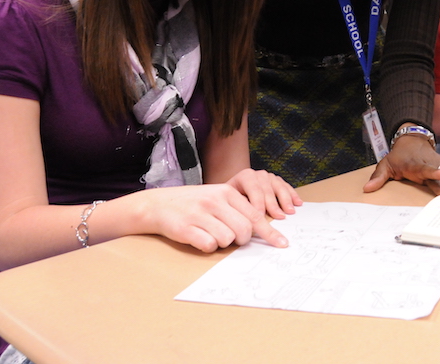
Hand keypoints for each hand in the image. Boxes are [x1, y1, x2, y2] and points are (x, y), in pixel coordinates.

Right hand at [146, 183, 289, 252]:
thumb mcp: (216, 197)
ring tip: (209, 233)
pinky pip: (209, 246)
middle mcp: (215, 201)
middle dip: (242, 240)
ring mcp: (200, 214)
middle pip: (244, 230)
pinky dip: (207, 246)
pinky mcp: (186, 228)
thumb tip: (261, 229)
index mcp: (226, 192)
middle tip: (231, 238)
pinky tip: (198, 237)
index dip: (269, 232)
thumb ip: (237, 209)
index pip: (255, 215)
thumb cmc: (193, 204)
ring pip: (227, 239)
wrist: (158, 204)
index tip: (281, 244)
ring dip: (221, 243)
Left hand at [226, 168, 302, 219]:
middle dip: (273, 205)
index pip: (254, 190)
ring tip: (290, 211)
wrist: (233, 192)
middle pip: (268, 189)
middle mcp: (258, 174)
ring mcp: (269, 176)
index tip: (262, 217)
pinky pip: (287, 187)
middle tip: (278, 217)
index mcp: (245, 176)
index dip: (258, 204)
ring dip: (286, 200)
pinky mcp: (277, 181)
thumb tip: (248, 218)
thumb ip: (240, 206)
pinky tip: (298, 203)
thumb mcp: (231, 201)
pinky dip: (293, 195)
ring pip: (279, 187)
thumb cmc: (231, 199)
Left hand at [363, 134, 439, 194]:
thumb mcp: (386, 165)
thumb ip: (378, 177)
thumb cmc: (398, 156)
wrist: (410, 140)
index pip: (426, 171)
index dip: (434, 174)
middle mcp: (430, 165)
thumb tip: (367, 189)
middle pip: (439, 174)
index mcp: (416, 166)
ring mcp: (438, 163)